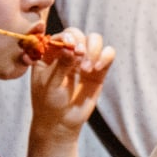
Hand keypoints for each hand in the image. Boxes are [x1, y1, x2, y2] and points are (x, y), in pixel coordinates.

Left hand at [28, 28, 114, 144]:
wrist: (61, 122)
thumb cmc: (48, 102)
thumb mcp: (49, 84)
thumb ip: (61, 65)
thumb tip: (72, 48)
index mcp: (49, 53)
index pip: (60, 36)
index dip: (67, 38)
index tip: (71, 47)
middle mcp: (67, 53)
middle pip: (78, 34)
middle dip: (81, 43)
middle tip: (81, 58)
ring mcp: (84, 60)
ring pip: (95, 40)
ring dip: (94, 50)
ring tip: (88, 69)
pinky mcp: (100, 69)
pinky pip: (108, 54)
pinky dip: (105, 57)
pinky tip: (97, 69)